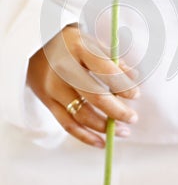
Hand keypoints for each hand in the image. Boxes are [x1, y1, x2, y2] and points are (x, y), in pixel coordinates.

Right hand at [27, 25, 139, 147]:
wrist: (34, 47)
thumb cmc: (69, 43)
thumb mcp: (91, 42)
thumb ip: (112, 60)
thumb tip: (134, 78)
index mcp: (79, 48)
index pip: (106, 70)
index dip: (124, 85)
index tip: (136, 95)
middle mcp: (65, 69)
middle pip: (95, 96)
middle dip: (118, 111)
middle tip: (132, 118)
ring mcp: (54, 87)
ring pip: (81, 114)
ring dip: (104, 127)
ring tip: (122, 131)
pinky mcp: (47, 101)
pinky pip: (67, 124)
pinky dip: (85, 136)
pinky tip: (101, 142)